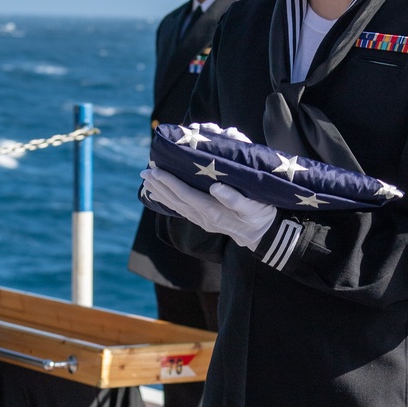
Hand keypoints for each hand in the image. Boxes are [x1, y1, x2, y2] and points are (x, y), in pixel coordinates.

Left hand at [140, 167, 275, 250]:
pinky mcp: (204, 220)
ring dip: (161, 193)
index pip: (185, 195)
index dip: (170, 183)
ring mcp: (202, 220)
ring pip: (176, 205)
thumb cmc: (260, 216)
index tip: (156, 171)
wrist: (263, 235)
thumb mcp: (253, 206)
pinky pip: (181, 210)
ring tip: (147, 182)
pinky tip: (160, 195)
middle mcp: (204, 217)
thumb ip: (234, 198)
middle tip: (144, 173)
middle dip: (160, 186)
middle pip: (176, 200)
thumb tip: (215, 187)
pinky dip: (168, 201)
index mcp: (213, 212)